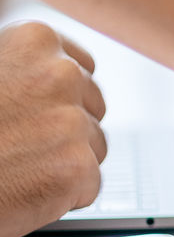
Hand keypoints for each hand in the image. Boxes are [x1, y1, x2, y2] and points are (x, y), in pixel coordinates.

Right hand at [0, 22, 106, 236]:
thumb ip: (18, 68)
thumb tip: (54, 71)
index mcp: (35, 41)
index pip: (80, 69)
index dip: (58, 98)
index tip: (34, 113)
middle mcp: (61, 74)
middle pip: (91, 108)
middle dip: (65, 129)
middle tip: (20, 147)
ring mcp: (71, 120)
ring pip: (94, 146)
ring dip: (64, 161)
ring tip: (17, 168)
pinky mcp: (76, 166)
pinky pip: (88, 184)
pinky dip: (63, 196)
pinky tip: (25, 191)